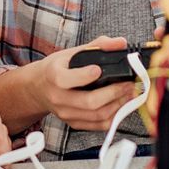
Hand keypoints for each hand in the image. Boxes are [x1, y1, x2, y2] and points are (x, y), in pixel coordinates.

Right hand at [7, 36, 139, 131]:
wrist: (38, 88)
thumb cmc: (57, 68)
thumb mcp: (71, 52)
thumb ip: (98, 45)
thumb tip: (121, 43)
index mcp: (53, 76)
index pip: (67, 79)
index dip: (85, 76)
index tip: (99, 69)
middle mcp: (58, 97)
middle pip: (89, 102)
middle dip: (114, 93)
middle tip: (129, 84)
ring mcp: (65, 113)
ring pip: (97, 115)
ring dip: (118, 105)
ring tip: (130, 93)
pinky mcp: (73, 123)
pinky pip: (98, 125)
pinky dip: (114, 115)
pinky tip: (121, 104)